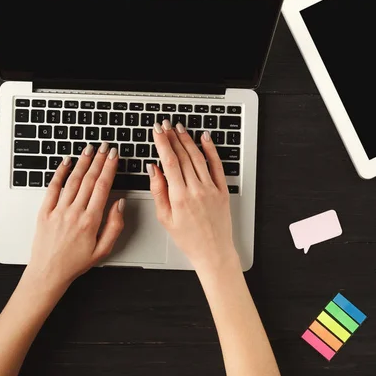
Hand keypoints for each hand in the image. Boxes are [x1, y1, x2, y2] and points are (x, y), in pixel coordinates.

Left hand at [26, 143, 124, 290]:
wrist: (48, 272)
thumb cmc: (76, 263)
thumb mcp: (103, 249)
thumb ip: (114, 226)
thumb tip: (120, 204)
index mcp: (90, 221)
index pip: (103, 187)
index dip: (109, 169)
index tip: (114, 156)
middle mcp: (74, 213)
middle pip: (89, 180)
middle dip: (99, 160)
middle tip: (105, 147)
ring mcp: (58, 210)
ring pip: (73, 181)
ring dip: (82, 162)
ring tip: (90, 149)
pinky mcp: (45, 211)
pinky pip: (53, 187)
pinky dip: (59, 173)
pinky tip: (66, 162)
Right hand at [148, 120, 238, 272]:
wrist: (213, 251)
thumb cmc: (188, 238)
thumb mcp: (165, 218)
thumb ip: (158, 191)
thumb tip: (153, 169)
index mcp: (179, 197)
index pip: (169, 162)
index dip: (162, 143)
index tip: (157, 131)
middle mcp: (196, 189)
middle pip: (182, 156)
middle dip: (172, 137)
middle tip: (165, 124)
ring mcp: (211, 188)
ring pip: (198, 157)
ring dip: (187, 140)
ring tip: (179, 128)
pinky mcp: (222, 190)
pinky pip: (216, 165)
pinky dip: (211, 150)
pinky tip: (204, 138)